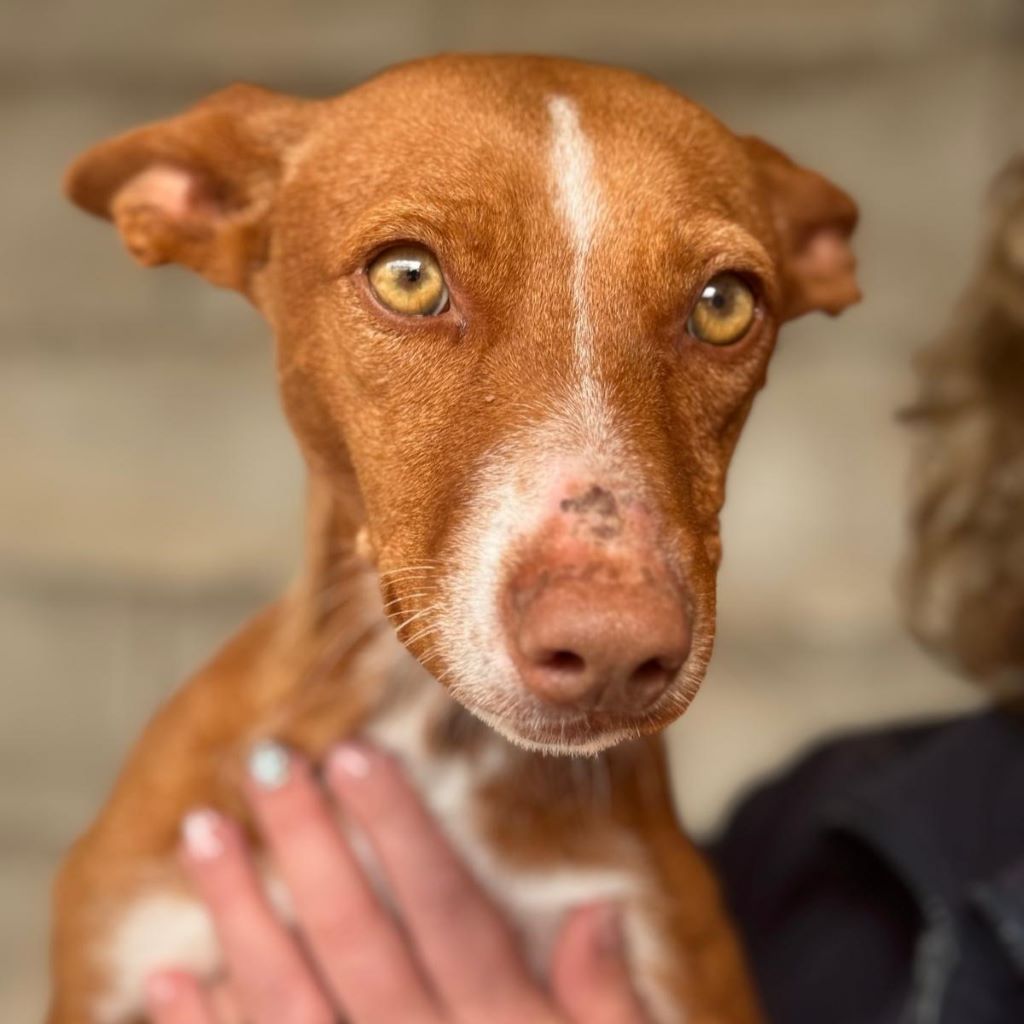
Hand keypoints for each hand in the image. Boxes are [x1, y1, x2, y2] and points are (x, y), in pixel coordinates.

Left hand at [145, 740, 650, 1023]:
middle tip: (268, 762)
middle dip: (309, 845)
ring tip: (203, 831)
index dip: (399, 830)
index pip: (444, 908)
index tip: (355, 754)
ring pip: (291, 1004)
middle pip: (357, 938)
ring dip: (241, 916)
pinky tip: (171, 977)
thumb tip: (595, 908)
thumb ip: (608, 1006)